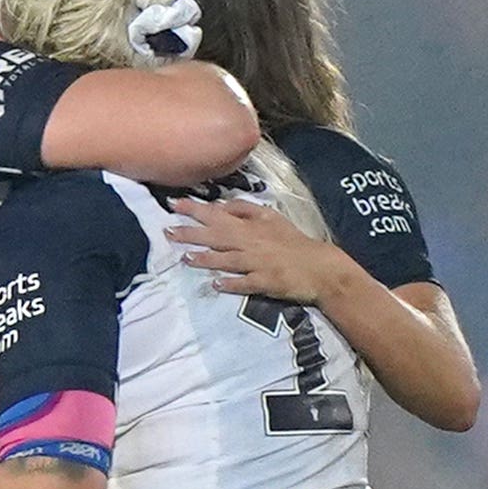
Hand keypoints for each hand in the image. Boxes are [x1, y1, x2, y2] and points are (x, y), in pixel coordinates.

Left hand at [169, 195, 342, 300]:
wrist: (319, 267)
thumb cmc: (293, 241)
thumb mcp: (272, 218)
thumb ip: (246, 209)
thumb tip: (220, 205)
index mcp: (251, 226)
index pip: (218, 214)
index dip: (196, 209)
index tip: (174, 203)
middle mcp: (251, 242)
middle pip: (217, 236)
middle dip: (192, 233)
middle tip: (168, 231)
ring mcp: (258, 263)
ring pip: (228, 259)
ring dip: (207, 259)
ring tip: (186, 258)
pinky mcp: (265, 282)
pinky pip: (246, 283)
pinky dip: (232, 284)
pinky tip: (216, 285)